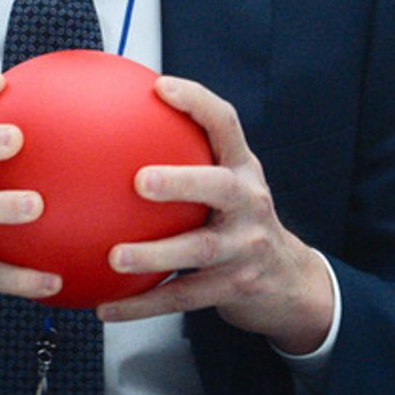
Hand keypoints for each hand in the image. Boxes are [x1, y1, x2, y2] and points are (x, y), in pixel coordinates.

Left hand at [96, 76, 333, 354]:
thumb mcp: (228, 183)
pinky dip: (142, 304)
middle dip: (182, 181)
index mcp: (244, 169)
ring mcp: (245, 247)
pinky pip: (182, 297)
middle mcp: (249, 203)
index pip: (226, 124)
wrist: (288, 281)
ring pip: (199, 250)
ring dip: (155, 254)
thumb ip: (187, 157)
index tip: (160, 87)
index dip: (196, 102)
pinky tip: (106, 307)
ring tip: (115, 257)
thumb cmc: (239, 221)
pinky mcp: (234, 287)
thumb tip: (113, 124)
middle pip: (220, 187)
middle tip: (140, 181)